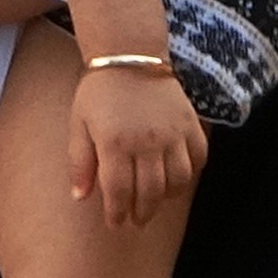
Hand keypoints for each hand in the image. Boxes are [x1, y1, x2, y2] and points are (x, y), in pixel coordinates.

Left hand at [71, 58, 206, 226]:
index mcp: (115, 143)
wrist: (129, 54)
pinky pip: (198, 157)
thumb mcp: (78, 125)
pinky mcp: (189, 122)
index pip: (118, 192)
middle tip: (136, 220)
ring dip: (166, 197)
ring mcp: (172, 132)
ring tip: (156, 200)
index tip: (115, 223)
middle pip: (149, 192)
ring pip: (177, 180)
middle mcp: (146, 141)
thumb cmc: (99, 92)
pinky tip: (177, 177)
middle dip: (141, 212)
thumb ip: (80, 163)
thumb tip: (80, 197)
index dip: (116, 213)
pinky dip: (190, 172)